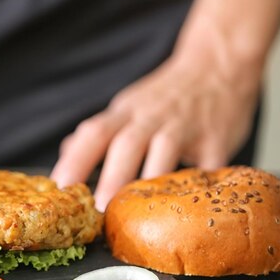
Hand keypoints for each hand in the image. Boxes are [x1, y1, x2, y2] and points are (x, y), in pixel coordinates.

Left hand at [50, 48, 260, 211]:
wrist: (218, 63)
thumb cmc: (165, 96)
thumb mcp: (127, 106)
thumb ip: (100, 132)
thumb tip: (67, 154)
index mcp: (125, 113)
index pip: (94, 133)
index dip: (75, 160)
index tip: (60, 188)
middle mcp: (151, 117)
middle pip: (126, 144)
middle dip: (110, 178)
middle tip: (98, 211)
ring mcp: (185, 127)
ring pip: (164, 151)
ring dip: (148, 181)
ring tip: (138, 215)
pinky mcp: (216, 139)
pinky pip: (206, 165)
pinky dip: (196, 185)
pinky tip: (185, 208)